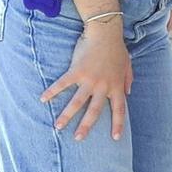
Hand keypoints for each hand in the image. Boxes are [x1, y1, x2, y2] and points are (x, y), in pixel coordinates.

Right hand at [43, 23, 131, 140]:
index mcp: (116, 86)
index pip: (119, 109)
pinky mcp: (76, 71)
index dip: (118, 124)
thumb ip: (128, 80)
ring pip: (77, 102)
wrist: (106, 33)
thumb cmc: (117, 49)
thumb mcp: (127, 65)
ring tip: (57, 126)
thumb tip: (128, 93)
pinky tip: (43, 99)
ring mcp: (90, 80)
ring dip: (67, 115)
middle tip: (78, 139)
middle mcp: (103, 86)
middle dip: (86, 126)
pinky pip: (62, 84)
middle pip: (95, 111)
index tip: (116, 138)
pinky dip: (52, 92)